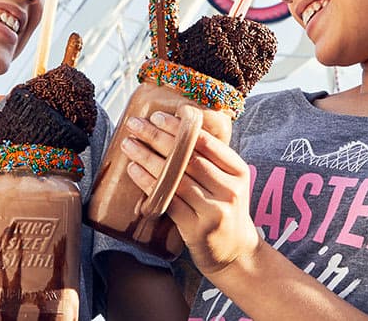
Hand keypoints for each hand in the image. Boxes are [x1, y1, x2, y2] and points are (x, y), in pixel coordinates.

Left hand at [120, 111, 261, 275]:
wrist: (235, 251)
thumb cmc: (225, 209)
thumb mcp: (228, 180)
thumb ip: (210, 158)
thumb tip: (174, 126)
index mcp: (238, 170)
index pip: (206, 142)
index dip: (180, 127)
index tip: (158, 116)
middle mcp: (229, 189)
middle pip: (188, 157)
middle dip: (158, 137)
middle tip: (135, 125)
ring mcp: (214, 211)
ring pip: (175, 178)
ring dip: (147, 158)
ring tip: (129, 145)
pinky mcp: (197, 229)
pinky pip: (168, 201)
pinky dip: (148, 183)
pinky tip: (134, 171)